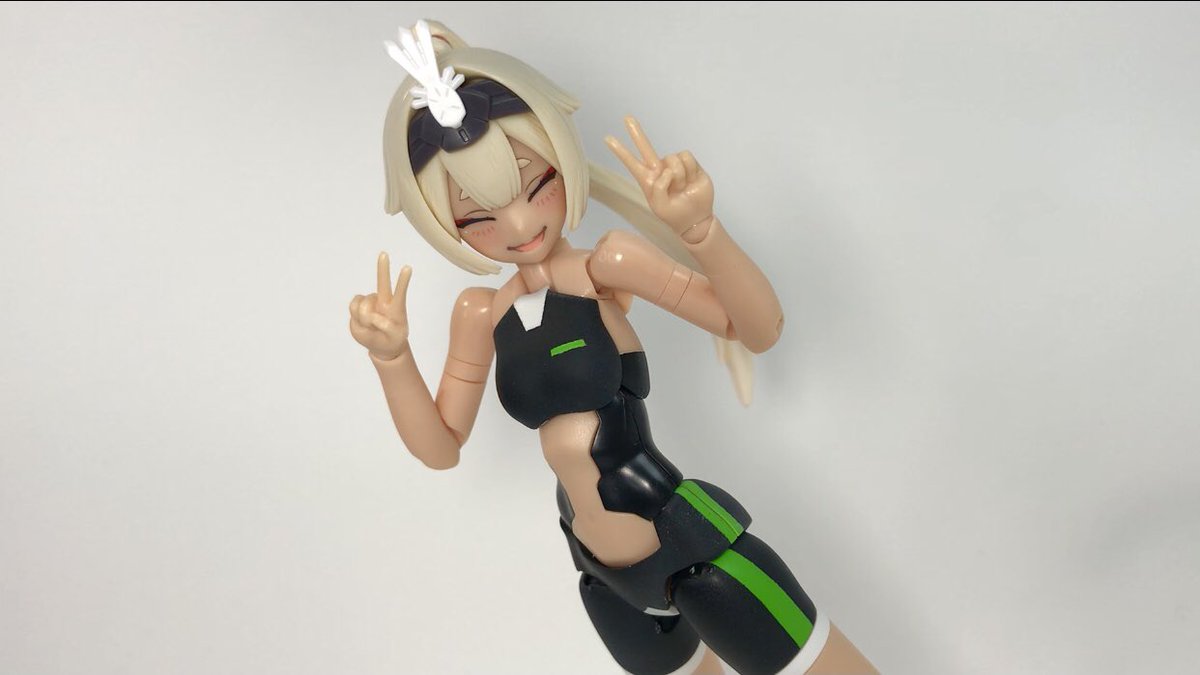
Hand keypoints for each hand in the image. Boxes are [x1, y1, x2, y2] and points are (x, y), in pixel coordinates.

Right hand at [349, 252, 411, 360]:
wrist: (381, 345)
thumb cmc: (392, 338)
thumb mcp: (395, 336)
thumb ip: (386, 326)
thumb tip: (372, 317)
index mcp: (395, 306)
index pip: (400, 291)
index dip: (403, 280)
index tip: (408, 267)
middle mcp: (382, 301)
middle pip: (382, 282)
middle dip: (383, 268)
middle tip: (384, 253)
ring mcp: (369, 304)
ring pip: (363, 306)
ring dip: (365, 319)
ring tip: (371, 327)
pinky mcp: (357, 308)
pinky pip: (353, 308)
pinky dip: (356, 319)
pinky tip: (362, 324)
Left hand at [606, 116, 714, 242]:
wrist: (695, 217)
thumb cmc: (674, 214)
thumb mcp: (659, 206)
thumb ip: (657, 188)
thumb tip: (666, 171)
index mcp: (647, 179)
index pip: (631, 162)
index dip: (620, 151)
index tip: (607, 138)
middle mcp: (659, 169)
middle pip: (645, 147)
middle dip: (636, 133)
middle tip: (626, 118)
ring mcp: (674, 165)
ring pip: (672, 158)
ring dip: (679, 176)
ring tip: (681, 189)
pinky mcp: (690, 164)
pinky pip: (686, 157)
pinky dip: (689, 170)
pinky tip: (690, 181)